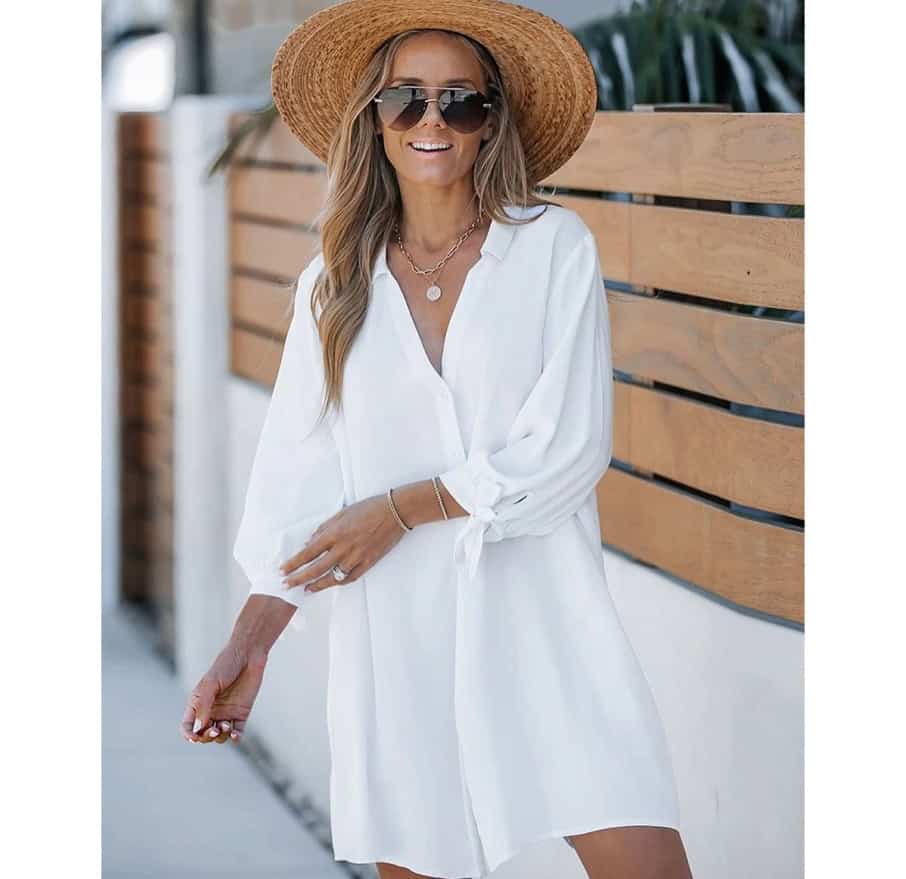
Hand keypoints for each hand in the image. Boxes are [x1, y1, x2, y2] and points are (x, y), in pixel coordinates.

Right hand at [179, 641, 266, 744]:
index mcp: (198, 703)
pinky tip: (235, 735)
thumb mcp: (210, 684)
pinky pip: (236, 732)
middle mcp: (210, 711)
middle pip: (203, 734)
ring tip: (226, 725)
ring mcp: (226, 713)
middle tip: (214, 731)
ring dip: (221, 736)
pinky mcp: (241, 713)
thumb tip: (197, 730)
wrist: (248, 655)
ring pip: (219, 736)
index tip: (195, 737)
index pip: (188, 726)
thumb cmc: (225, 666)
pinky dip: (235, 738)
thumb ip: (203, 707)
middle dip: (206, 737)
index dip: (189, 735)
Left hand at [279, 493, 406, 593]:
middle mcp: (344, 547)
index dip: (293, 563)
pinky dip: (339, 582)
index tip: (283, 570)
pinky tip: (331, 584)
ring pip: (333, 577)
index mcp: (335, 533)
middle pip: (316, 568)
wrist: (395, 512)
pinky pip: (351, 577)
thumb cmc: (369, 508)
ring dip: (318, 585)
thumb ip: (324, 529)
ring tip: (306, 589)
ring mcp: (357, 557)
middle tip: (287, 585)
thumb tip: (310, 542)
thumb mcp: (342, 513)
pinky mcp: (369, 562)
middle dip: (299, 578)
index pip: (308, 552)